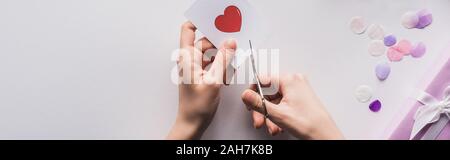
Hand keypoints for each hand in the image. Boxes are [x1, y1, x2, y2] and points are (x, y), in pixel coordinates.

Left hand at [167, 22, 235, 139]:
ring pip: (212, 54)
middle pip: (206, 42)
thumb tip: (230, 43)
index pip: (188, 29)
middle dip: (220, 46)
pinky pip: (213, 64)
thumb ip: (223, 60)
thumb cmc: (196, 107)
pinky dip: (221, 69)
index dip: (201, 23)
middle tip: (232, 52)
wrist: (192, 123)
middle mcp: (189, 60)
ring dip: (222, 60)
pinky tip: (225, 78)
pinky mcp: (201, 74)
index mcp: (187, 57)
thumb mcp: (214, 81)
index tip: (217, 23)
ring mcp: (195, 67)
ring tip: (228, 72)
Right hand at [241, 74, 343, 139]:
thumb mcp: (278, 114)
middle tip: (260, 120)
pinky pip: (282, 102)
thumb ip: (258, 103)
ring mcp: (297, 89)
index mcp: (289, 79)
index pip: (262, 79)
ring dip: (270, 114)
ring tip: (272, 125)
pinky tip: (278, 124)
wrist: (324, 135)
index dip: (253, 92)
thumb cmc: (309, 123)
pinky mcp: (299, 97)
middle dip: (262, 109)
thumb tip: (246, 95)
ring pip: (274, 99)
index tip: (250, 102)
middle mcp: (294, 81)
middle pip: (267, 91)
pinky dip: (277, 113)